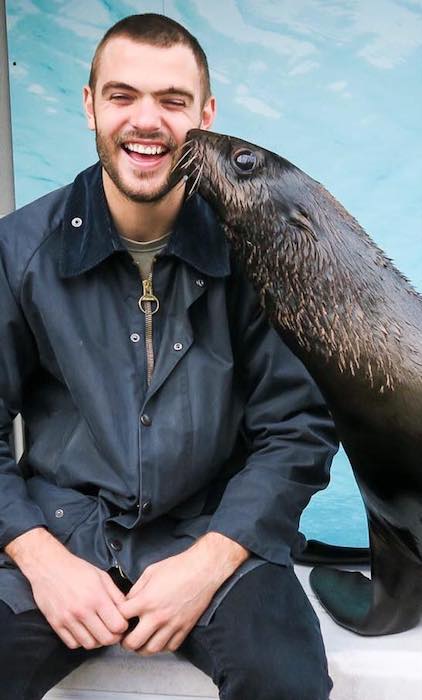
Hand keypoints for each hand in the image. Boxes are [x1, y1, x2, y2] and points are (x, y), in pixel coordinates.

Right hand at [6, 528, 127, 649]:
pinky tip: (84, 631)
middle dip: (113, 637)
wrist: (48, 566)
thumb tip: (127, 610)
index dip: (123, 627)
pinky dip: (81, 641)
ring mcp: (68, 619)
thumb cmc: (76, 569)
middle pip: (105, 639)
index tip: (121, 623)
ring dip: (97, 641)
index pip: (117, 626)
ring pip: (89, 644)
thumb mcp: (102, 576)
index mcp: (97, 597)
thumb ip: (116, 595)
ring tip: (99, 631)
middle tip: (113, 631)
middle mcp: (82, 611)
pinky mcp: (56, 624)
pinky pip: (73, 644)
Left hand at [119, 532, 248, 654]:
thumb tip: (128, 602)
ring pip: (151, 649)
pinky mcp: (184, 628)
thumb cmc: (177, 567)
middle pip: (133, 642)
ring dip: (142, 648)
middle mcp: (157, 617)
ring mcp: (172, 625)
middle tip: (124, 637)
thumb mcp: (150, 572)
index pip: (121, 617)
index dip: (116, 617)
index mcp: (146, 600)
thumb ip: (136, 589)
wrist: (203, 570)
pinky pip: (170, 647)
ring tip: (140, 641)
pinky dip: (162, 646)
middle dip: (125, 641)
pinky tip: (158, 639)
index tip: (118, 617)